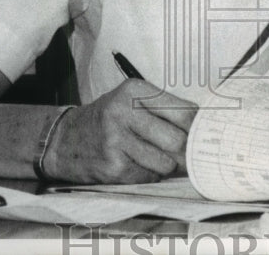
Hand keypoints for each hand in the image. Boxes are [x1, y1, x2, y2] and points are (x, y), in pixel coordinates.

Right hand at [45, 79, 197, 183]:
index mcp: (135, 90)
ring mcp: (116, 140)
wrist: (65, 139)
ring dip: (167, 166)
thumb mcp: (132, 100)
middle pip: (177, 139)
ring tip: (156, 158)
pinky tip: (137, 165)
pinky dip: (149, 175)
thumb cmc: (109, 119)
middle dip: (184, 150)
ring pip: (165, 163)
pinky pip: (148, 177)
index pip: (183, 111)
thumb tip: (202, 129)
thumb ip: (165, 109)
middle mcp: (124, 111)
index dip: (198, 126)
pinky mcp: (112, 166)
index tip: (203, 134)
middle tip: (184, 152)